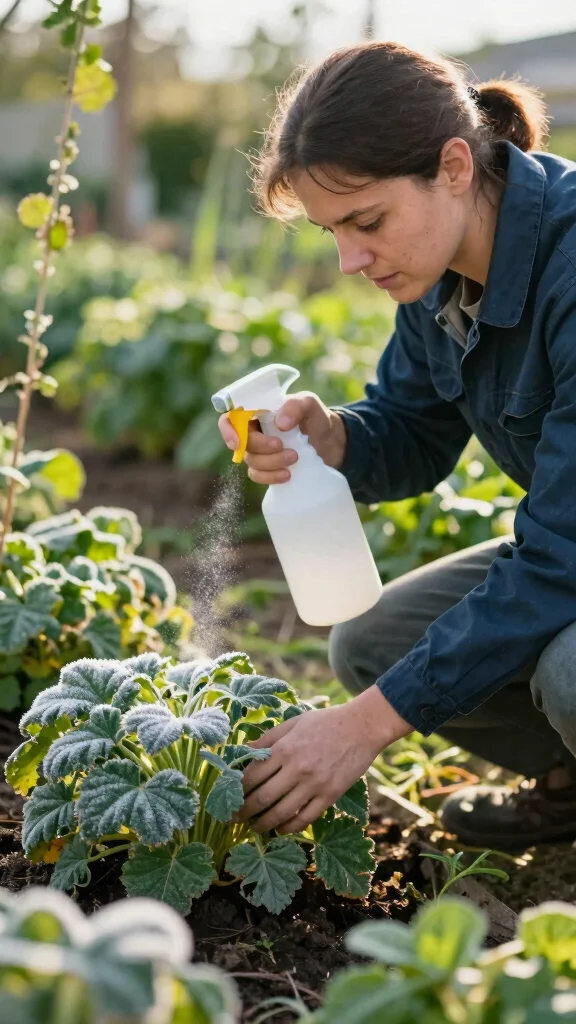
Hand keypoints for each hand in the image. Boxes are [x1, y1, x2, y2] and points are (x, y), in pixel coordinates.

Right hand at [218, 391, 346, 484]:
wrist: (331, 442)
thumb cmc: (316, 418)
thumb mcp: (309, 404)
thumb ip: (295, 406)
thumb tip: (279, 424)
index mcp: (257, 412)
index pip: (229, 419)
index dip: (228, 431)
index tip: (239, 443)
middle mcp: (254, 432)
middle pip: (241, 444)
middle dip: (261, 448)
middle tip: (283, 446)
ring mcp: (259, 452)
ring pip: (251, 462)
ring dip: (271, 463)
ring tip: (295, 457)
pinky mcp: (268, 468)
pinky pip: (258, 476)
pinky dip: (271, 477)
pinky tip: (288, 475)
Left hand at [237, 686, 411, 833]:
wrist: (362, 727)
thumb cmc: (325, 722)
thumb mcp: (293, 723)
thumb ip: (268, 739)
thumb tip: (244, 752)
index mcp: (284, 748)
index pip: (252, 776)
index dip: (237, 791)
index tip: (228, 799)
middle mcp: (296, 768)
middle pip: (262, 797)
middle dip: (244, 812)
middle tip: (233, 820)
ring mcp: (314, 784)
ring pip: (281, 812)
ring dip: (263, 824)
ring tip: (254, 828)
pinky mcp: (330, 795)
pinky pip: (305, 818)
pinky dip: (289, 827)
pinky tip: (280, 829)